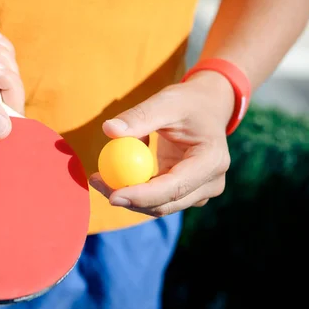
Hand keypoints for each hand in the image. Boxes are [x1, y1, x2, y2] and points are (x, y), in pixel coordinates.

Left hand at [89, 71, 234, 216]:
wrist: (208, 107)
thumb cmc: (188, 102)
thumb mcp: (165, 102)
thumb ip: (138, 117)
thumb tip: (109, 129)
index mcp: (211, 160)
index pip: (174, 187)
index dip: (143, 196)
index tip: (112, 195)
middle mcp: (211, 182)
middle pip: (165, 204)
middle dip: (128, 199)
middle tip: (96, 182)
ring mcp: (201, 192)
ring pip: (158, 206)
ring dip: (128, 195)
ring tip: (100, 174)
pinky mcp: (187, 193)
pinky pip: (156, 198)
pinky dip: (135, 188)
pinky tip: (118, 171)